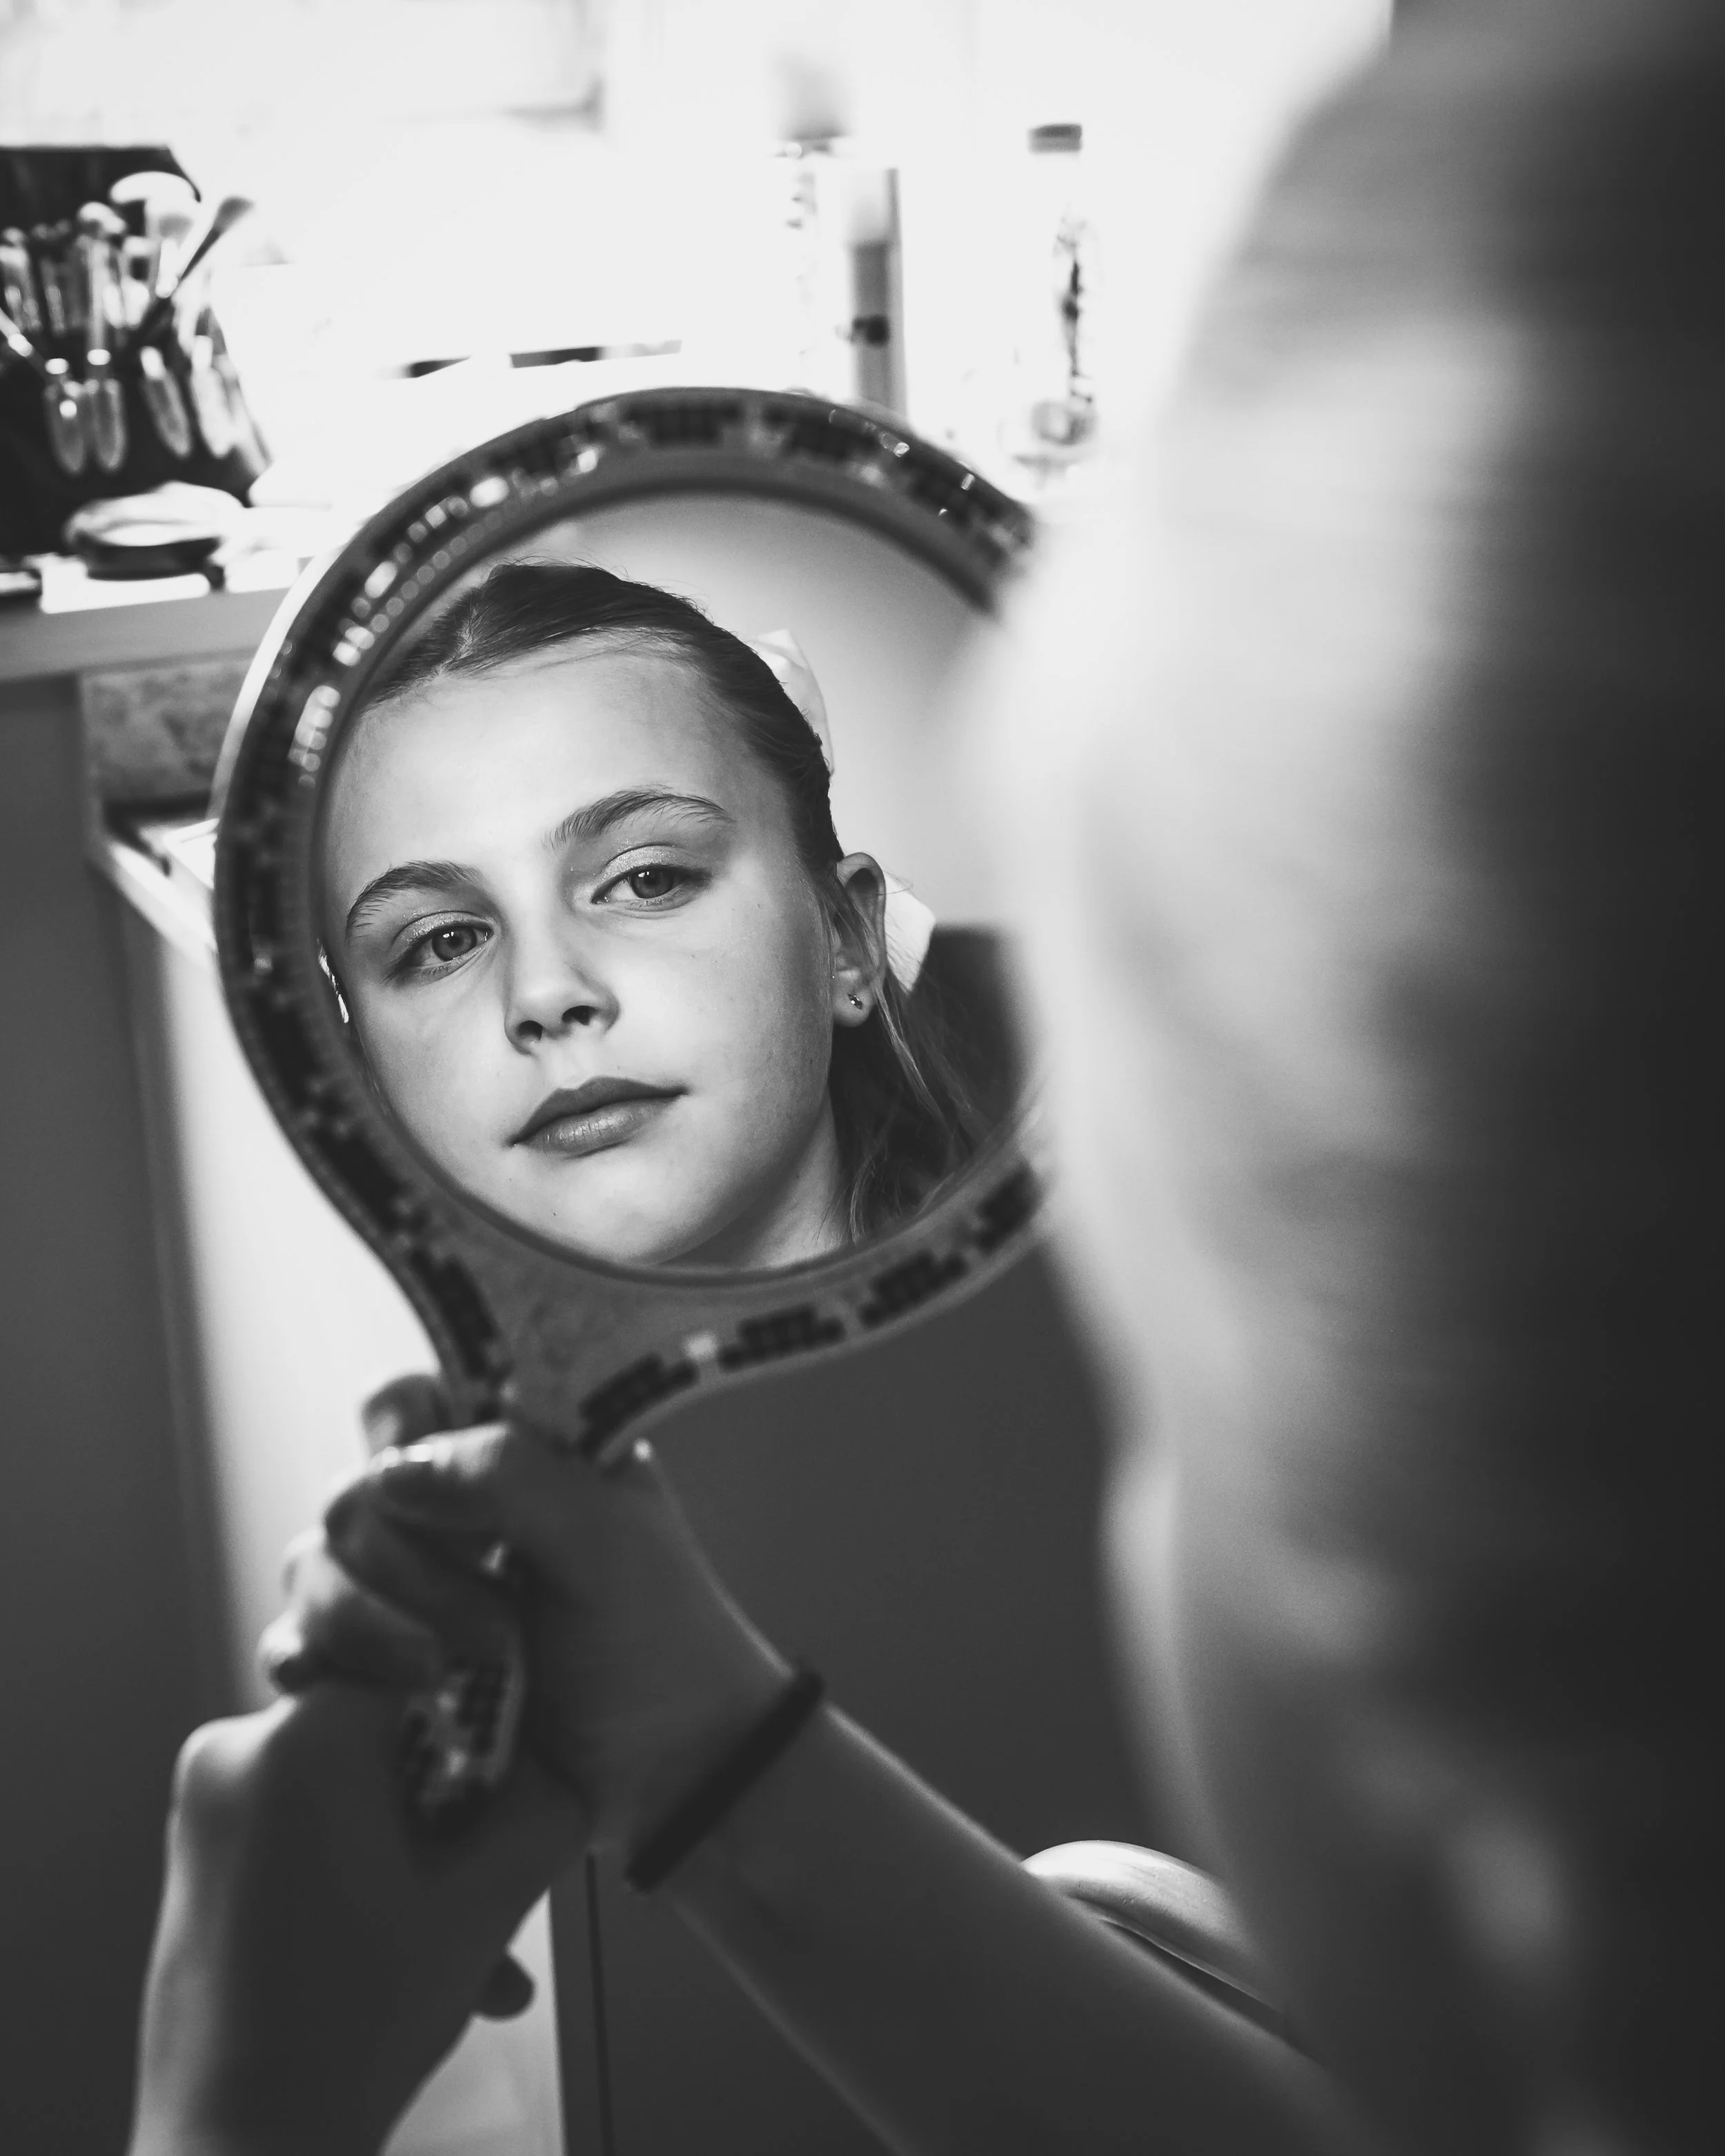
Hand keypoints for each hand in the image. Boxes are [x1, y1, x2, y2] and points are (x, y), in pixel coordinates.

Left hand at [129, 1683, 582, 2155]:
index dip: (485, 1709)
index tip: (515, 1767)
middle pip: (387, 1735)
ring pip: (352, 1794)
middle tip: (496, 1881)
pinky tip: (416, 1962)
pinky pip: (307, 1832)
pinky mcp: (197, 1858)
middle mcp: (235, 1749)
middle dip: (454, 1809)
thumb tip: (563, 1759)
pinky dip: (364, 1880)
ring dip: (418, 1860)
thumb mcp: (485, 1904)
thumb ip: (546, 1804)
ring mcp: (204, 1808)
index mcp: (303, 1738)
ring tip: (472, 1952)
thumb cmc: (354, 2028)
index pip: (424, 1661)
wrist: (238, 2154)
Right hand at [263, 1376, 787, 1853]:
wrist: (669, 1773)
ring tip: (446, 1676)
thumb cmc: (660, 1641)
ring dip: (370, 1621)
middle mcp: (448, 1511)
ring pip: (314, 1565)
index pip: (405, 1401)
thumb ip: (506, 1474)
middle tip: (497, 1631)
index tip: (456, 1506)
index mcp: (509, 1453)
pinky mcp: (377, 1666)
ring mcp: (406, 1588)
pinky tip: (333, 1683)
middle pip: (353, 1493)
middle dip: (408, 1564)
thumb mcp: (605, 1535)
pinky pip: (296, 1641)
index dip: (402, 1437)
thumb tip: (391, 1470)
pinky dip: (306, 1657)